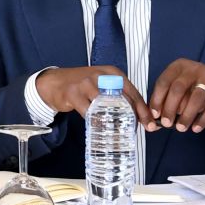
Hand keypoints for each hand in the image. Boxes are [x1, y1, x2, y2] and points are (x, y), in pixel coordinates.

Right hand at [33, 66, 152, 125]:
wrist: (54, 82)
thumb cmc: (81, 86)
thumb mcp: (103, 86)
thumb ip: (118, 97)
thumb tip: (138, 116)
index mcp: (112, 73)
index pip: (133, 92)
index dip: (143, 109)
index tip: (150, 123)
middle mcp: (101, 76)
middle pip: (123, 99)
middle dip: (134, 116)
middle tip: (139, 129)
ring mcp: (86, 83)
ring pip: (106, 106)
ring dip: (114, 120)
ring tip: (119, 130)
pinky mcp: (73, 93)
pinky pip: (88, 111)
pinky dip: (95, 121)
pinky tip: (99, 126)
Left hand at [149, 60, 204, 132]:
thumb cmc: (193, 90)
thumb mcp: (179, 91)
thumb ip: (166, 101)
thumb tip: (152, 119)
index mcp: (178, 66)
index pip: (163, 82)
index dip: (157, 99)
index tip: (155, 115)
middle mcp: (193, 68)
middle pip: (178, 89)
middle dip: (170, 108)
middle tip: (167, 124)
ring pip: (196, 97)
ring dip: (187, 115)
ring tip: (181, 128)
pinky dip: (203, 119)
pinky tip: (196, 128)